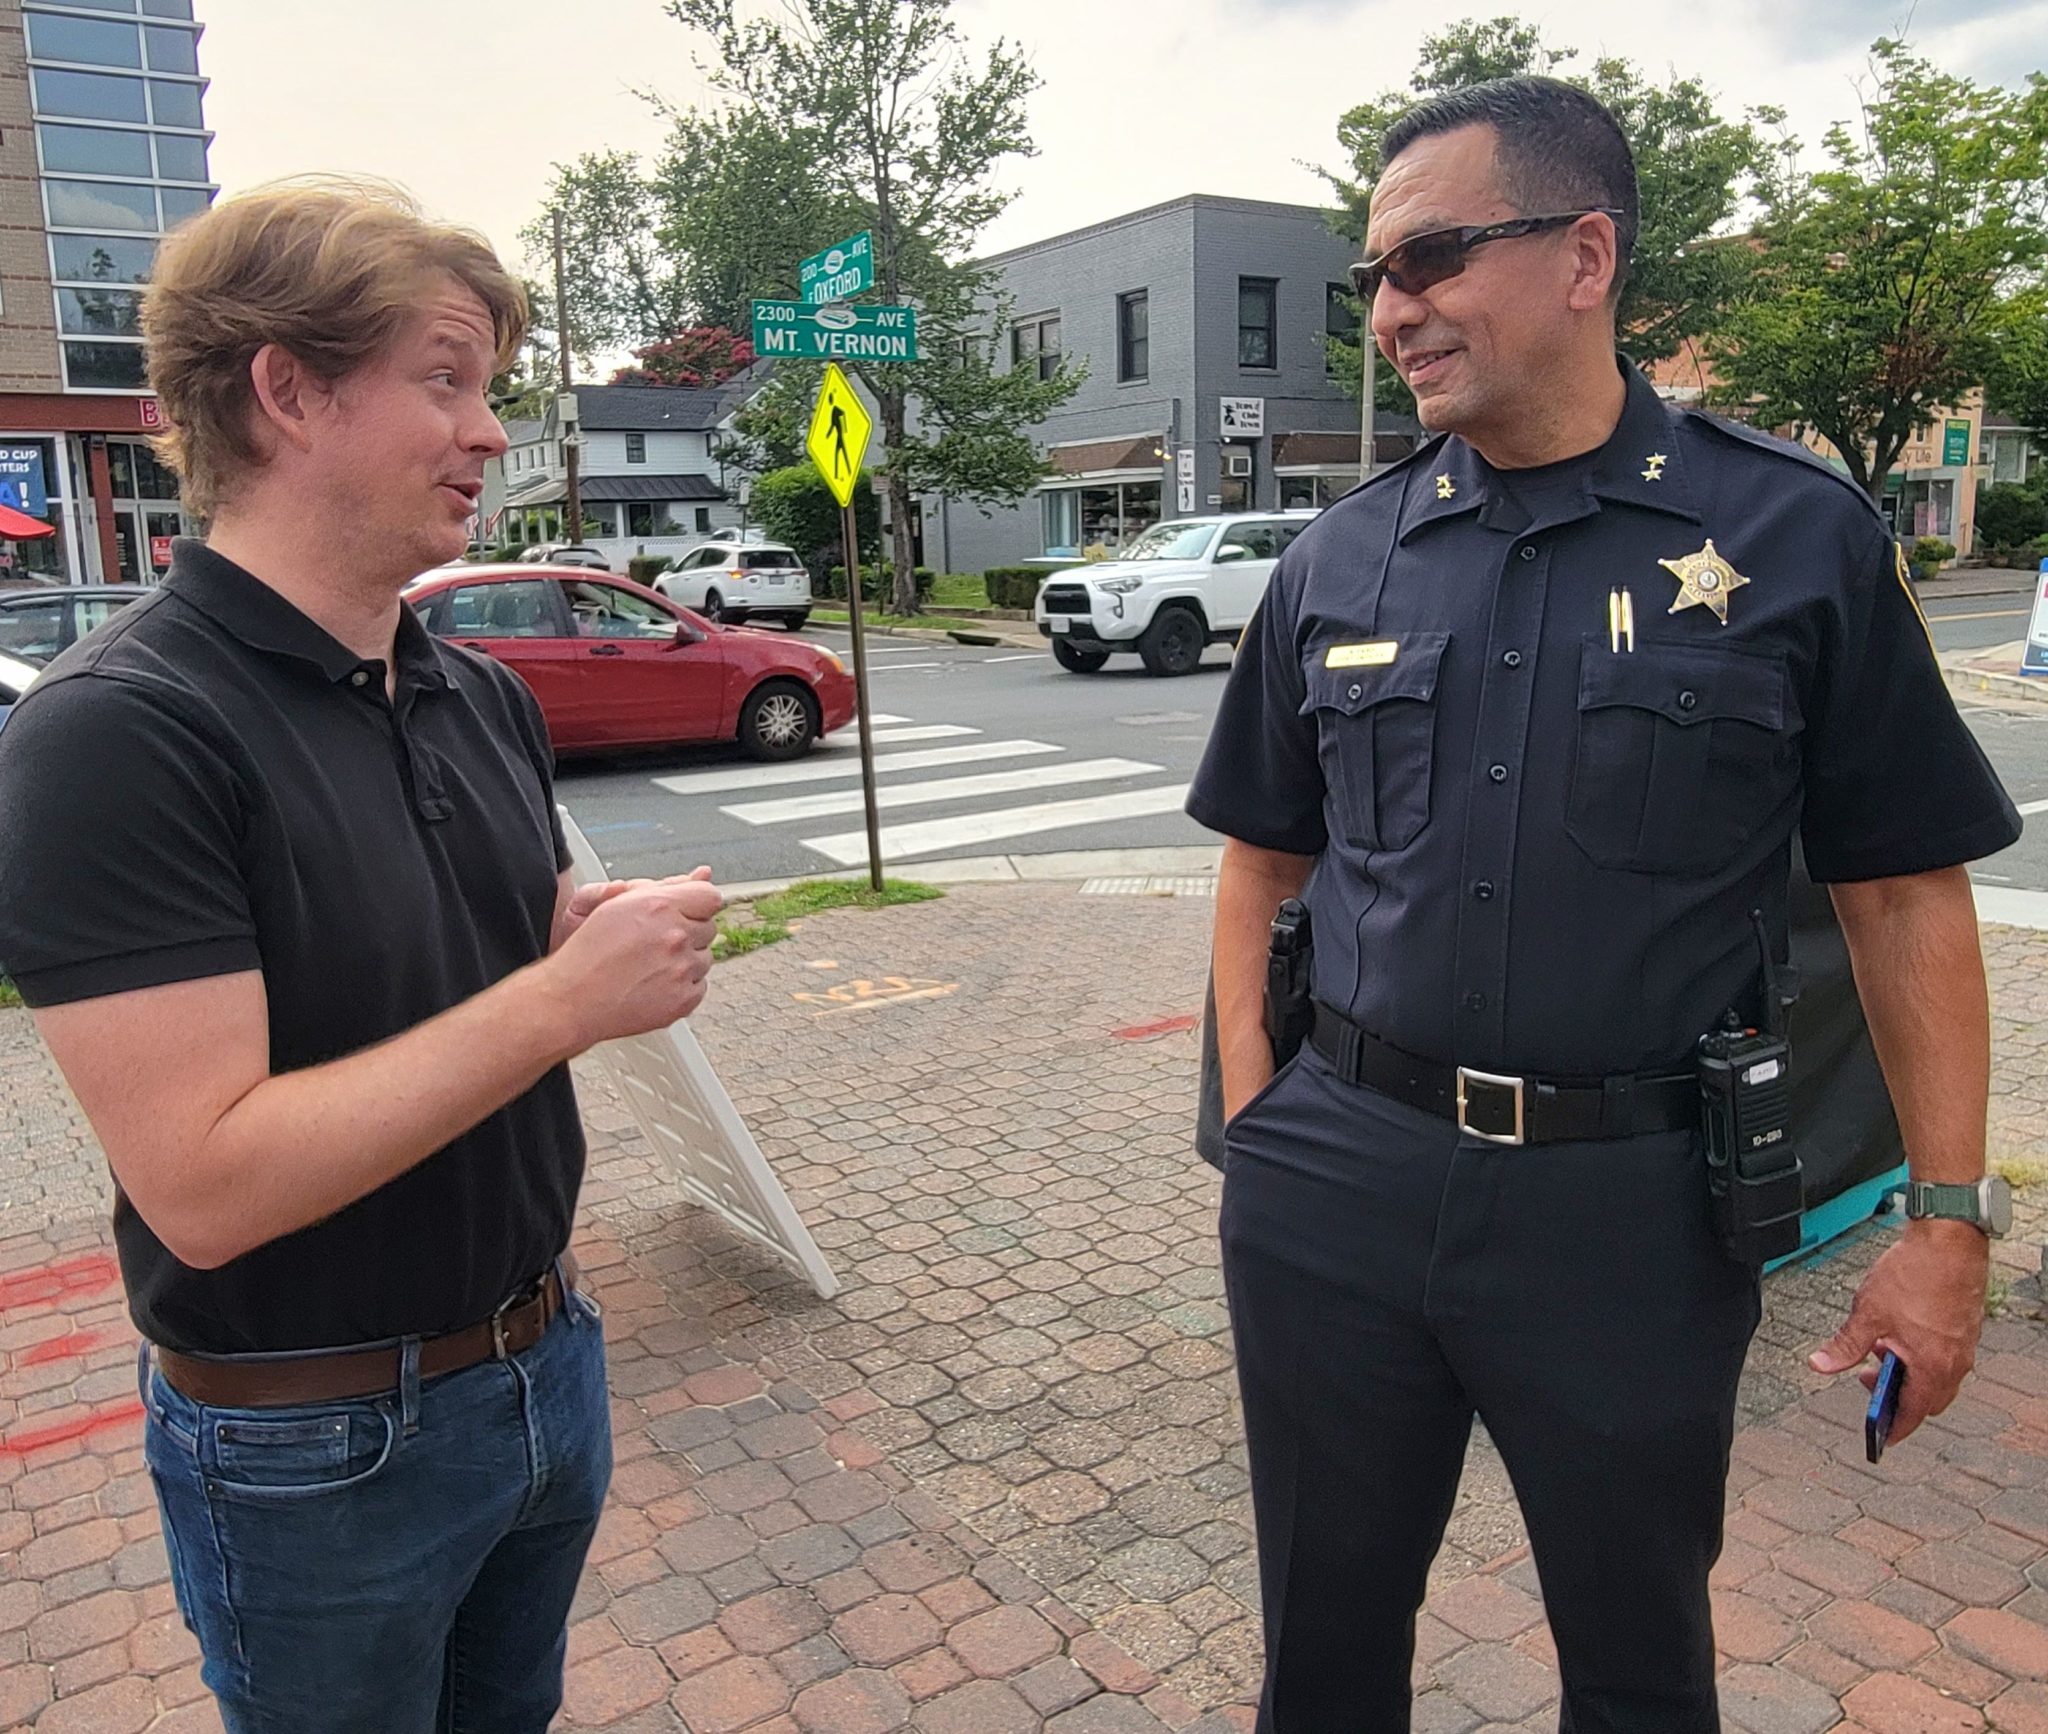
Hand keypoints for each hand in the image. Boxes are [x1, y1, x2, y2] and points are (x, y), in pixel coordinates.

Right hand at [541, 870, 723, 1047]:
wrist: (570, 1000)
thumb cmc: (589, 952)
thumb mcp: (620, 904)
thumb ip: (668, 886)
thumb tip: (705, 874)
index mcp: (659, 906)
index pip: (710, 897)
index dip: (695, 905)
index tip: (683, 914)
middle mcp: (674, 936)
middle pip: (708, 928)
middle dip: (687, 933)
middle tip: (654, 944)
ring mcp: (681, 970)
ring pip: (704, 958)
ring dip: (685, 960)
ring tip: (649, 966)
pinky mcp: (683, 999)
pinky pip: (699, 985)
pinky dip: (682, 986)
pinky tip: (653, 985)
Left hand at [1809, 1218, 1987, 1445]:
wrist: (1949, 1240)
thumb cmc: (1914, 1274)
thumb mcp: (1867, 1314)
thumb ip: (1844, 1345)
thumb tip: (1820, 1365)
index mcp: (1932, 1367)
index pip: (1913, 1414)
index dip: (1893, 1428)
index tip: (1879, 1438)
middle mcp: (1955, 1363)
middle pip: (1927, 1400)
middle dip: (1897, 1397)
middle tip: (1866, 1379)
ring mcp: (1963, 1347)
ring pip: (1936, 1377)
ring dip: (1907, 1373)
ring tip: (1878, 1348)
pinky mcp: (1965, 1330)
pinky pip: (1944, 1357)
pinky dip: (1921, 1356)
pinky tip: (1897, 1332)